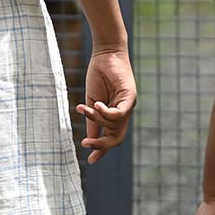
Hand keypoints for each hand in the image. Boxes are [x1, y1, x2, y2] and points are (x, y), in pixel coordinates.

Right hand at [77, 48, 135, 163]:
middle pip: (117, 137)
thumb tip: (90, 138)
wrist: (105, 54)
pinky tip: (97, 105)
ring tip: (84, 108)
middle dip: (102, 144)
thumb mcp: (92, 101)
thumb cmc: (98, 75)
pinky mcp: (130, 97)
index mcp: (114, 115)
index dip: (101, 150)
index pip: (111, 137)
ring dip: (97, 119)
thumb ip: (93, 120)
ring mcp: (128, 106)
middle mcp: (124, 113)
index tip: (90, 161)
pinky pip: (120, 113)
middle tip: (86, 143)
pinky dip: (107, 112)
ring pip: (114, 124)